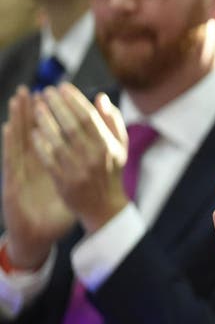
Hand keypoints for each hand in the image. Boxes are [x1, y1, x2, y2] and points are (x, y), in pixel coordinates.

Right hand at [2, 86, 73, 268]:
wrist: (39, 234)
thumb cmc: (57, 206)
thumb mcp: (74, 181)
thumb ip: (83, 160)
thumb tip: (96, 141)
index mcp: (49, 161)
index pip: (48, 133)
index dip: (51, 114)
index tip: (54, 94)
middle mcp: (32, 165)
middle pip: (30, 132)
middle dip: (31, 110)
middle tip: (30, 89)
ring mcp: (20, 173)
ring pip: (18, 142)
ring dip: (18, 119)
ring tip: (18, 99)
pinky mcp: (11, 184)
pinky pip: (11, 161)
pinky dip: (9, 143)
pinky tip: (8, 129)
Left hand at [30, 84, 128, 232]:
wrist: (104, 206)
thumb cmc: (110, 171)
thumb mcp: (120, 146)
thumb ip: (113, 121)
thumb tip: (100, 98)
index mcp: (108, 146)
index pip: (89, 117)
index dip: (74, 100)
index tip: (62, 87)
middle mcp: (93, 156)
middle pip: (71, 125)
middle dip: (57, 105)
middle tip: (45, 91)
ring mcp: (77, 169)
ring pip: (57, 139)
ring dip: (45, 120)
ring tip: (36, 106)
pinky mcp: (63, 180)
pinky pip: (48, 157)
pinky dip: (40, 143)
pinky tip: (33, 131)